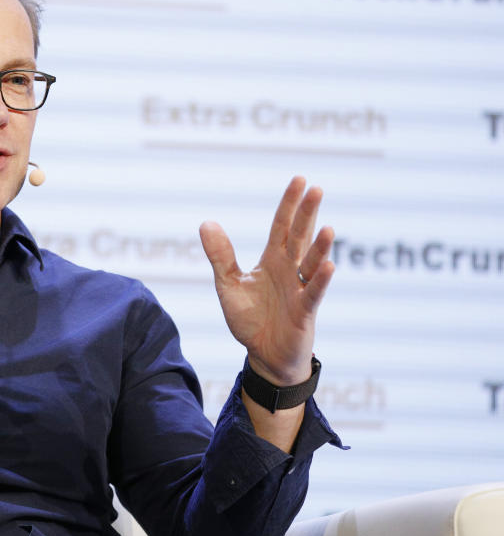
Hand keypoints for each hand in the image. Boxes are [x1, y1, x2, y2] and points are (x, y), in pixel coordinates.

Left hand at [199, 177, 334, 385]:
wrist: (264, 355)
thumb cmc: (250, 319)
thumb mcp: (228, 284)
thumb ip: (220, 255)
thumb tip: (206, 222)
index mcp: (272, 261)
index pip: (281, 226)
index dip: (289, 204)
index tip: (299, 180)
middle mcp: (289, 270)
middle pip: (299, 237)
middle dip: (307, 214)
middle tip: (317, 189)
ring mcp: (299, 289)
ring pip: (311, 263)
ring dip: (320, 246)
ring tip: (328, 227)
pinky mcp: (304, 312)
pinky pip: (314, 293)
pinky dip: (321, 280)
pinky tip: (328, 265)